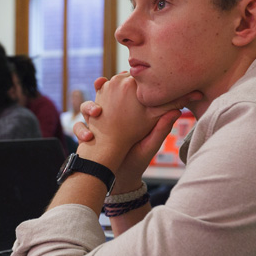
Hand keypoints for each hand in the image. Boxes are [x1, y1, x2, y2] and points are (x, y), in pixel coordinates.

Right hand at [77, 73, 200, 172]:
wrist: (120, 180)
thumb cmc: (138, 161)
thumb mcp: (150, 145)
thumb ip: (160, 129)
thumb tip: (177, 111)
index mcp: (127, 115)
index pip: (121, 93)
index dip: (120, 83)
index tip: (120, 75)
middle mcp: (110, 116)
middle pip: (100, 95)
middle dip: (99, 88)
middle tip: (99, 83)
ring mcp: (96, 125)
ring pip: (86, 108)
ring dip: (87, 107)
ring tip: (95, 113)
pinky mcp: (86, 135)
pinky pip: (78, 127)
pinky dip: (80, 130)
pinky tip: (87, 138)